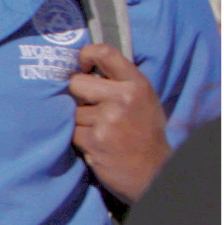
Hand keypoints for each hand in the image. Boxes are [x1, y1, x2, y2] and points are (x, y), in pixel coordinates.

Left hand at [69, 44, 169, 205]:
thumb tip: (81, 67)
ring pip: (71, 111)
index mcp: (137, 84)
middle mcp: (123, 97)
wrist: (153, 171)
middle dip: (76, 96)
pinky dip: (78, 138)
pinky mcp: (95, 139)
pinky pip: (71, 131)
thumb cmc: (143, 133)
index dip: (84, 55)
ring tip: (99, 131)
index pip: (104, 52)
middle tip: (89, 108)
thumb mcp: (142, 100)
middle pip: (75, 83)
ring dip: (79, 122)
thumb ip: (118, 82)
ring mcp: (108, 119)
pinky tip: (95, 143)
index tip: (81, 66)